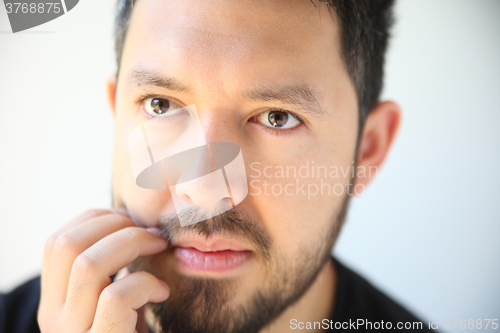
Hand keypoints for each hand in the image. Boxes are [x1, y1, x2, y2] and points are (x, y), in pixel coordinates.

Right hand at [38, 209, 169, 332]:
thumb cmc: (135, 330)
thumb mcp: (118, 300)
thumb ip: (113, 271)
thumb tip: (130, 222)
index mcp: (55, 301)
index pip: (56, 243)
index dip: (95, 219)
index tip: (130, 220)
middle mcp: (53, 318)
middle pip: (68, 245)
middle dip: (116, 224)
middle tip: (151, 231)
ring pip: (87, 265)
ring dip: (133, 242)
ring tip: (159, 248)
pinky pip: (115, 298)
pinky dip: (145, 283)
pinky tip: (162, 292)